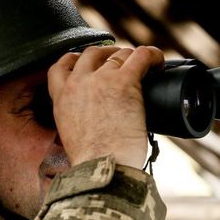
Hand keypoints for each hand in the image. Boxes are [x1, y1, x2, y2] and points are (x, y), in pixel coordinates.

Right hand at [47, 45, 163, 169]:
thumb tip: (96, 118)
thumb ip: (77, 119)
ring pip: (117, 54)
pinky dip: (152, 55)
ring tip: (143, 65)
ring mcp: (101, 79)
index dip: (76, 60)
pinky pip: (140, 56)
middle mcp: (78, 83)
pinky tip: (158, 62)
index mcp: (61, 98)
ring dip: (130, 56)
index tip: (89, 63)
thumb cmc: (92, 162)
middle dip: (106, 54)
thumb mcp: (70, 135)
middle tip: (120, 60)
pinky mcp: (125, 81)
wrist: (102, 167)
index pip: (60, 66)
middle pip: (91, 53)